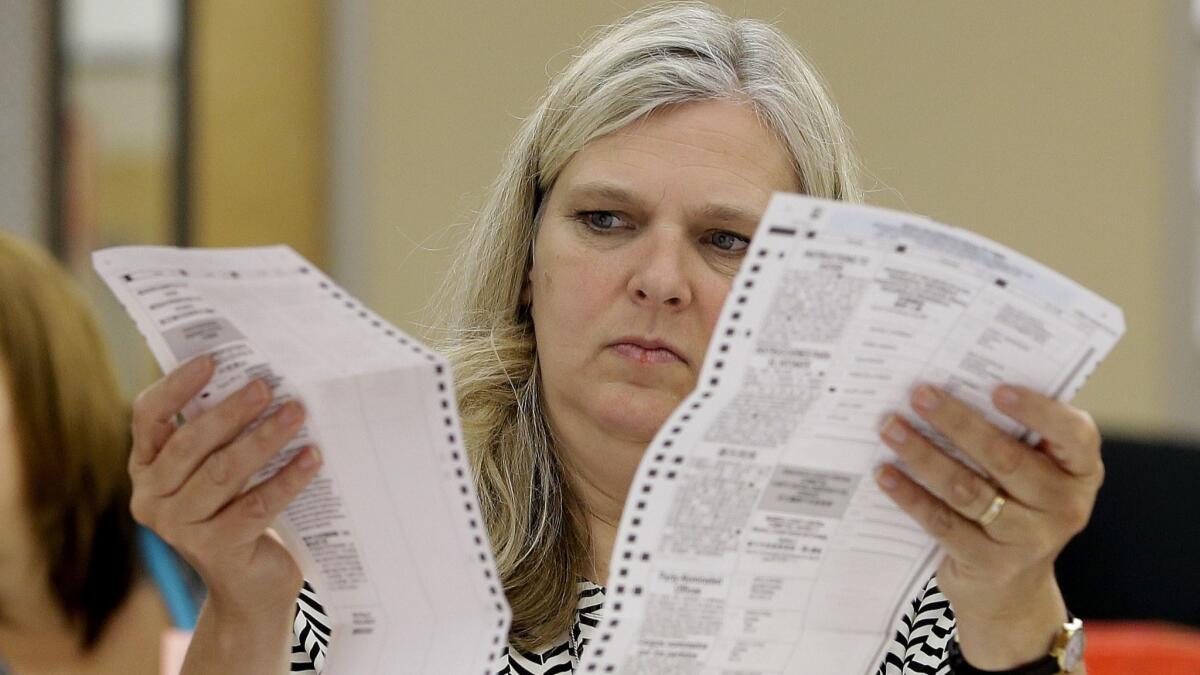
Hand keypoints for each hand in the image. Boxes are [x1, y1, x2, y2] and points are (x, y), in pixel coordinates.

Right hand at [128, 355, 321, 619]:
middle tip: (267, 386)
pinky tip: (313, 458)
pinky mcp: (216, 550)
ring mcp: (180, 528)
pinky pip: (256, 505)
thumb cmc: (237, 510)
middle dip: (231, 411)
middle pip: (190, 443)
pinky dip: (287, 479)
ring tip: (297, 414)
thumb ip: (221, 434)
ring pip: (223, 472)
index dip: (176, 386)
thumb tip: (258, 376)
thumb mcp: (219, 470)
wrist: (251, 585)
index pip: (148, 417)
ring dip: (264, 439)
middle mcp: (153, 498)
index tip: (212, 359)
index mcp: (147, 468)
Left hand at [875, 383, 1102, 668]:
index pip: (1074, 436)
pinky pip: (942, 521)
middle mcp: (1063, 507)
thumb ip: (1015, 434)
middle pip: (1005, 458)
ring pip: (967, 489)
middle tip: (919, 394)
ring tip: (890, 427)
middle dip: (956, 422)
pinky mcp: (989, 564)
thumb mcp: (1034, 473)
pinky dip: (910, 495)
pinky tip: (886, 474)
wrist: (1012, 590)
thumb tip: (955, 383)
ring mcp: (1028, 541)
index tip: (996, 389)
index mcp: (1081, 473)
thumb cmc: (1018, 506)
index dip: (1038, 410)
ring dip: (923, 454)